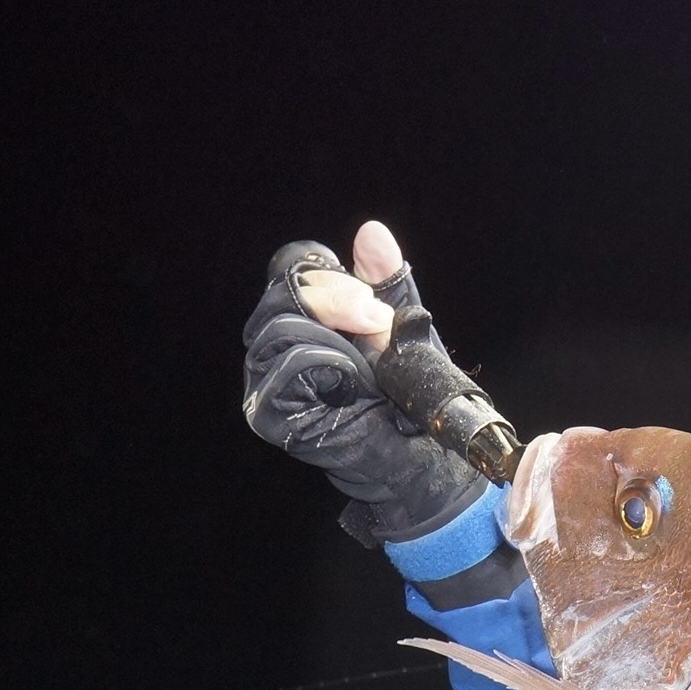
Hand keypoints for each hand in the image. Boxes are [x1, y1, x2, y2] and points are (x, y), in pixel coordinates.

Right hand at [241, 222, 478, 541]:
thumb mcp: (405, 328)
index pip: (293, 265)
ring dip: (341, 339)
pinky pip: (293, 364)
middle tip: (378, 326)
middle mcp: (277, 344)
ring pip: (283, 325)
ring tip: (371, 366)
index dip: (331, 272)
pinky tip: (351, 387)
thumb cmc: (411, 398)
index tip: (371, 299)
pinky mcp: (270, 410)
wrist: (423, 457)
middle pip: (283, 287)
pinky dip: (332, 367)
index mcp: (304, 317)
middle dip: (340, 300)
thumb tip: (372, 233)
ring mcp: (267, 379)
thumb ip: (387, 282)